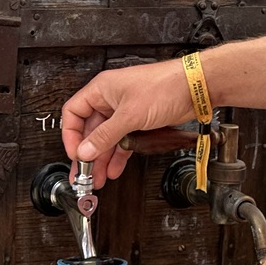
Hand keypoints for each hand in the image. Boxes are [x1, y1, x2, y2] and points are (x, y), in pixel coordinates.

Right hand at [60, 57, 194, 185]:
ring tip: (97, 177)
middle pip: (90, 129)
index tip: (76, 153)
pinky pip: (122, 140)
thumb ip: (106, 135)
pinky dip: (118, 155)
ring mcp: (125, 111)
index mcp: (102, 90)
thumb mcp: (130, 115)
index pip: (74, 113)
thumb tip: (86, 150)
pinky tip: (114, 168)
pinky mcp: (139, 121)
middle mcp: (111, 100)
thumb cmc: (165, 87)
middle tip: (83, 173)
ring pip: (106, 138)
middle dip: (87, 153)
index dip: (71, 134)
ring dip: (102, 158)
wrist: (194, 88)